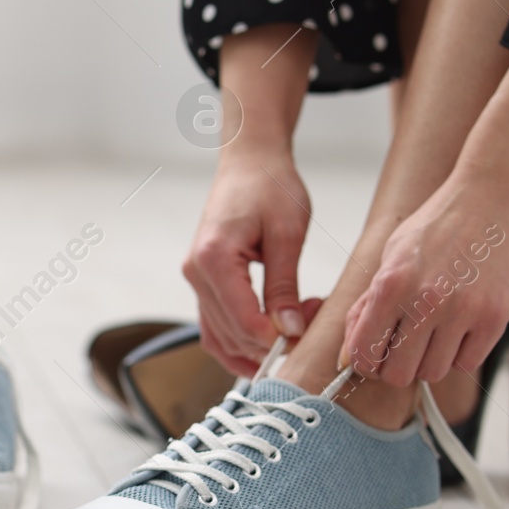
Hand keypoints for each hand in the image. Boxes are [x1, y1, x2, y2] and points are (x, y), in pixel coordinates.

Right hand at [182, 155, 316, 376]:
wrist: (250, 162)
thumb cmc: (270, 187)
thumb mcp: (287, 234)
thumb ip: (285, 287)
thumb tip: (290, 331)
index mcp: (213, 259)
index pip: (244, 320)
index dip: (276, 339)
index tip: (306, 336)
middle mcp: (196, 273)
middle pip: (232, 334)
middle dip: (273, 341)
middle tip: (312, 320)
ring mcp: (196, 279)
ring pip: (220, 338)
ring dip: (257, 347)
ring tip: (296, 327)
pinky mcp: (203, 282)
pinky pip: (214, 327)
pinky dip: (238, 343)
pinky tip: (266, 347)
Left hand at [341, 180, 508, 385]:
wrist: (492, 198)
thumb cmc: (437, 226)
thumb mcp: (390, 257)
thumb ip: (366, 307)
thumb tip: (348, 358)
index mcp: (391, 284)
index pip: (364, 353)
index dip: (364, 363)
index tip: (373, 355)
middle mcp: (427, 300)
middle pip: (398, 374)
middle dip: (395, 366)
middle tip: (403, 346)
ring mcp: (465, 311)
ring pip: (433, 373)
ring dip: (428, 360)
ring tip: (433, 332)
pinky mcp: (496, 318)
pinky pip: (467, 364)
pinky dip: (459, 354)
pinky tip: (459, 328)